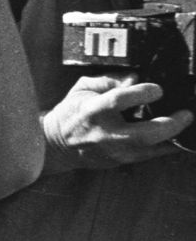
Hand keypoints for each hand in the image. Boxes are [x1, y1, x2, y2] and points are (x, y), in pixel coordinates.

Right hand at [42, 73, 193, 169]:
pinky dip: (168, 148)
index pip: (119, 100)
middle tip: (186, 114)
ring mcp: (115, 151)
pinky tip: (177, 139)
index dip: (142, 93)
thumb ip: (108, 80)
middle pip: (144, 133)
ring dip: (174, 137)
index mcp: (92, 110)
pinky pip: (152, 156)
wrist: (57, 146)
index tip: (158, 89)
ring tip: (186, 124)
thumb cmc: (71, 112)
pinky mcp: (121, 162)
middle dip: (171, 124)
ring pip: (153, 148)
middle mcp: (105, 133)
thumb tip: (135, 78)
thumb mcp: (82, 89)